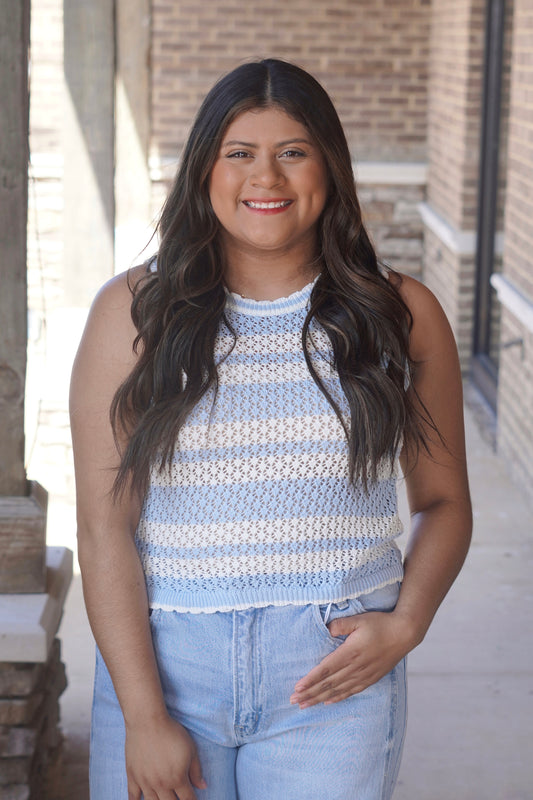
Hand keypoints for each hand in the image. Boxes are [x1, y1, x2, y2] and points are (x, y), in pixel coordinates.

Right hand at [125, 714, 206, 799]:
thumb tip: (203, 786)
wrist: (148, 721)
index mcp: (177, 778)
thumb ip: (196, 770)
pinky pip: (133, 796)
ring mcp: (145, 782)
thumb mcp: (191, 749)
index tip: (193, 799)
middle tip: (178, 798)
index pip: (187, 798)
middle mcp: (161, 784)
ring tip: (164, 798)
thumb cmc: (171, 732)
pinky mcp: (133, 776)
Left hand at [290, 611, 413, 707]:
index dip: (311, 680)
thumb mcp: (358, 619)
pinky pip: (351, 691)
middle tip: (293, 701)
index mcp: (350, 652)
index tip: (297, 688)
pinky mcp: (370, 678)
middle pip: (328, 683)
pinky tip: (328, 702)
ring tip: (305, 704)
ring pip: (338, 690)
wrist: (404, 634)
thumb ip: (340, 624)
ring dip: (320, 698)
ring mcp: (363, 675)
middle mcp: (356, 667)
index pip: (325, 669)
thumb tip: (326, 629)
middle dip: (310, 693)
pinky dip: (338, 697)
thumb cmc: (380, 624)